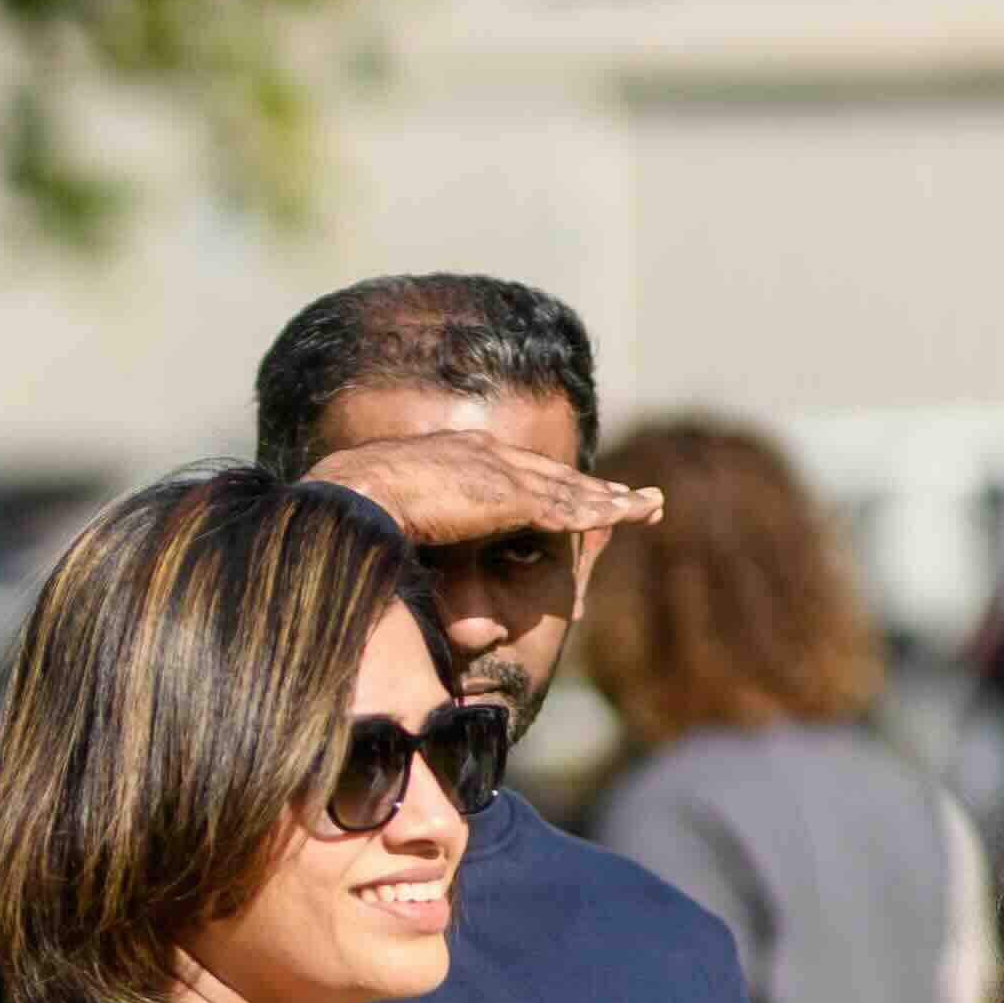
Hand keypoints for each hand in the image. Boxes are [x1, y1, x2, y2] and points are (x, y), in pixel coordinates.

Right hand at [323, 433, 661, 559]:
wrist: (356, 493)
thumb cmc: (364, 506)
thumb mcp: (405, 509)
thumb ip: (428, 523)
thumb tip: (427, 547)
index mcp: (465, 455)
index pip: (523, 472)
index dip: (557, 485)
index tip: (583, 495)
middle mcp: (489, 456)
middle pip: (557, 475)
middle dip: (600, 489)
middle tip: (639, 498)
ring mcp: (500, 473)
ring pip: (570, 489)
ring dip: (611, 501)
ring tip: (646, 507)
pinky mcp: (506, 495)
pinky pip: (562, 507)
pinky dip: (594, 512)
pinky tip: (621, 517)